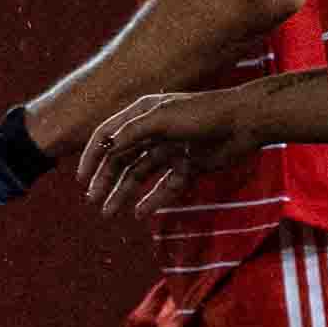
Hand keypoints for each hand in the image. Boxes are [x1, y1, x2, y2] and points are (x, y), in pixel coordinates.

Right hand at [75, 88, 265, 216]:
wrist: (246, 121)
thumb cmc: (203, 113)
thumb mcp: (161, 118)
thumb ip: (131, 133)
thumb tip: (106, 150)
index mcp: (142, 114)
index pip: (107, 136)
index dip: (91, 157)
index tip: (81, 180)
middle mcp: (153, 132)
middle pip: (121, 159)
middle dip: (105, 181)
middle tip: (93, 201)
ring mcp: (171, 149)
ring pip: (140, 176)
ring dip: (123, 194)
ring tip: (109, 213)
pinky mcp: (189, 165)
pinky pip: (166, 186)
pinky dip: (153, 199)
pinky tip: (140, 212)